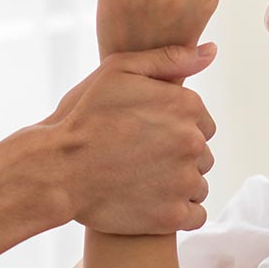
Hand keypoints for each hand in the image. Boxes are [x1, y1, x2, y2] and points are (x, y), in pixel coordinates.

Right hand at [46, 44, 217, 233]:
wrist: (56, 169)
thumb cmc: (84, 116)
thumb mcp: (119, 70)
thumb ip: (169, 58)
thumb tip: (212, 51)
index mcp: (186, 106)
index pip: (202, 124)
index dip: (175, 130)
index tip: (147, 136)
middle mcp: (192, 141)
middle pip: (201, 155)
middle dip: (177, 158)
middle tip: (140, 160)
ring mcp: (184, 180)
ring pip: (198, 185)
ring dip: (177, 186)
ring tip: (141, 182)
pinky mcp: (172, 215)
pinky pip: (195, 216)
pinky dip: (177, 212)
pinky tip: (151, 204)